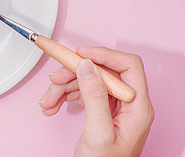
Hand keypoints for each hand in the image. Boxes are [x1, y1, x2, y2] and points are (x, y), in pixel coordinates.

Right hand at [38, 45, 153, 156]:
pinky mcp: (100, 111)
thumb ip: (95, 97)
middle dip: (73, 74)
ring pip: (86, 81)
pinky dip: (63, 96)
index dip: (103, 54)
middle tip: (54, 80)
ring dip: (63, 87)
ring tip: (48, 101)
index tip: (79, 52)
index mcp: (137, 107)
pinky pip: (81, 92)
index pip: (127, 66)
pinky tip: (53, 106)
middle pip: (100, 72)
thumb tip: (88, 66)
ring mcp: (114, 107)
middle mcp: (127, 104)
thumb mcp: (98, 133)